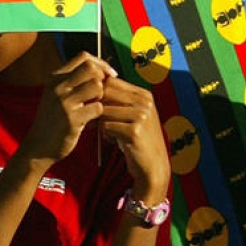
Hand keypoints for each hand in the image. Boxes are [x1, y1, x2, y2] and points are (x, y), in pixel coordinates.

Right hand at [18, 53, 113, 166]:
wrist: (39, 147)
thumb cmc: (54, 119)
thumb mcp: (58, 95)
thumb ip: (75, 81)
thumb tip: (104, 70)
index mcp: (55, 78)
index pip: (83, 57)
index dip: (101, 63)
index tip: (109, 75)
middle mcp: (58, 87)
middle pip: (91, 68)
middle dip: (103, 79)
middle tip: (103, 93)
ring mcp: (64, 102)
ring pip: (97, 86)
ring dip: (102, 97)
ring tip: (95, 107)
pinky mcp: (71, 118)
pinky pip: (98, 107)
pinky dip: (100, 114)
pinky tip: (92, 120)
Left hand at [100, 77, 170, 200]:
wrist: (153, 163)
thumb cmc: (138, 139)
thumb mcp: (133, 115)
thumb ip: (119, 101)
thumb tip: (92, 90)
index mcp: (144, 95)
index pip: (111, 81)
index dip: (98, 92)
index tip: (95, 106)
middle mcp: (144, 102)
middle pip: (106, 93)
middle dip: (96, 105)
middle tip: (95, 120)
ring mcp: (141, 116)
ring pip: (104, 110)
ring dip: (100, 122)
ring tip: (106, 132)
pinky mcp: (135, 131)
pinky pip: (106, 126)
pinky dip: (105, 134)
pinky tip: (113, 140)